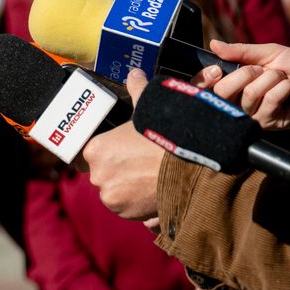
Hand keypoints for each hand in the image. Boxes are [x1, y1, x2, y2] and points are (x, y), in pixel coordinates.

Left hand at [85, 70, 161, 220]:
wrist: (194, 165)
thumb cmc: (170, 135)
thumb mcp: (150, 108)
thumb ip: (138, 91)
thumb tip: (135, 74)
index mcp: (95, 150)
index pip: (97, 152)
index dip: (115, 152)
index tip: (131, 152)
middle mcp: (97, 176)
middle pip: (107, 174)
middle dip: (122, 171)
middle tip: (145, 164)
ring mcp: (112, 198)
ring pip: (118, 193)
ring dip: (131, 189)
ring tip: (152, 178)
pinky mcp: (128, 215)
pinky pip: (131, 209)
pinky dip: (141, 205)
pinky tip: (155, 192)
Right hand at [196, 40, 289, 129]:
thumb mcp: (268, 53)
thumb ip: (240, 51)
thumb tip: (213, 45)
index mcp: (235, 82)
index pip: (205, 86)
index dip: (205, 78)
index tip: (217, 69)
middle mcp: (239, 101)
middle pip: (223, 91)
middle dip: (246, 73)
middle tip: (264, 71)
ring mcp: (253, 114)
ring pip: (249, 94)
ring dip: (272, 80)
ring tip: (284, 80)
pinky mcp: (269, 123)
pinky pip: (268, 102)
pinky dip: (284, 89)